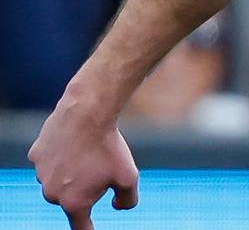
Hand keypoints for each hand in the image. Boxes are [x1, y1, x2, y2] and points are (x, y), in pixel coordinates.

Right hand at [28, 100, 138, 229]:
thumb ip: (127, 200)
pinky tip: (73, 140)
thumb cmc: (109, 147)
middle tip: (99, 164)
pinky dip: (61, 153)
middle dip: (84, 188)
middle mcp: (52, 194)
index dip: (88, 229)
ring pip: (59, 178)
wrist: (87, 113)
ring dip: (71, 170)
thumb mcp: (129, 177)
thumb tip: (117, 206)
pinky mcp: (36, 155)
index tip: (91, 227)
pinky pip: (50, 160)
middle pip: (70, 198)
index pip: (81, 228)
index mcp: (73, 203)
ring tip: (87, 151)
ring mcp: (40, 174)